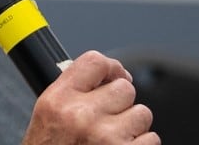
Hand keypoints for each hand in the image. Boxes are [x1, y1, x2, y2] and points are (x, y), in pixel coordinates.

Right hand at [23, 50, 158, 144]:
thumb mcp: (47, 117)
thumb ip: (71, 93)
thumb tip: (106, 75)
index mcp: (58, 100)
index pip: (95, 62)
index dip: (111, 68)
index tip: (115, 75)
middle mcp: (82, 115)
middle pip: (125, 88)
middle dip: (121, 103)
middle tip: (108, 119)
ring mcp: (106, 137)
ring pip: (142, 113)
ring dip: (133, 126)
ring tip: (113, 139)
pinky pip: (151, 139)